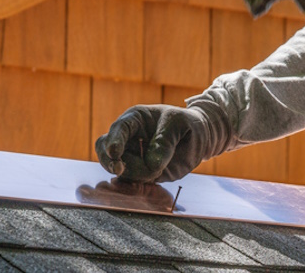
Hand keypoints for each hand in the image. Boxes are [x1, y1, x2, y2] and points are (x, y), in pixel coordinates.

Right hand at [95, 104, 226, 182]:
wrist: (199, 138)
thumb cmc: (187, 124)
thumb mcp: (180, 124)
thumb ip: (166, 141)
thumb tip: (151, 163)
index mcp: (135, 119)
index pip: (119, 129)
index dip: (114, 140)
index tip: (115, 153)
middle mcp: (128, 138)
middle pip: (105, 149)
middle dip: (109, 161)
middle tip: (120, 169)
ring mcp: (132, 156)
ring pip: (118, 169)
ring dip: (135, 174)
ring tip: (159, 169)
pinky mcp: (139, 173)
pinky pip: (130, 182)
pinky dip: (136, 184)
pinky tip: (151, 179)